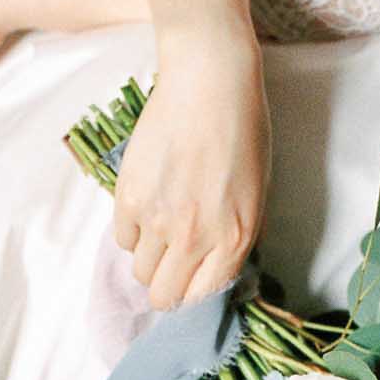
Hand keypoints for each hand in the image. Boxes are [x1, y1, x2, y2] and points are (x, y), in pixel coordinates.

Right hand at [113, 23, 270, 310]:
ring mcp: (159, 220)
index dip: (192, 294)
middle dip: (166, 285)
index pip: (201, 299)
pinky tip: (149, 201)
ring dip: (150, 256)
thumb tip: (212, 270)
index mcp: (235, 239)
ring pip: (141, 271)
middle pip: (164, 297)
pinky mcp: (130, 198)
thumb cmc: (241, 131)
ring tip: (162, 224)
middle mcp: (196, 237)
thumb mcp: (256, 194)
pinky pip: (123, 238)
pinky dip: (133, 229)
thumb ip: (235, 238)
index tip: (189, 282)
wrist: (210, 80)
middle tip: (170, 263)